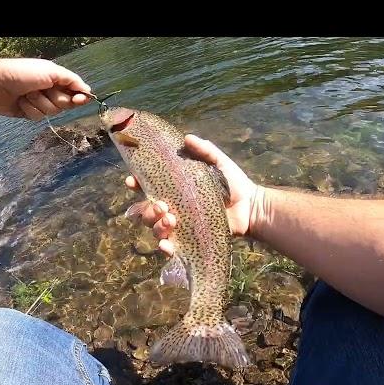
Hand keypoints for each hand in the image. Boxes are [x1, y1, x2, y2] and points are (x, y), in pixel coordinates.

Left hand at [0, 58, 92, 120]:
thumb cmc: (20, 73)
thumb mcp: (50, 71)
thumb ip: (71, 80)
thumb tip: (87, 90)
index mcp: (55, 78)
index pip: (75, 90)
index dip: (79, 97)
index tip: (80, 99)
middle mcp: (49, 90)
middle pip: (65, 104)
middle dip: (53, 99)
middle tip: (41, 89)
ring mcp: (39, 102)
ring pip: (51, 112)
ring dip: (39, 104)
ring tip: (26, 94)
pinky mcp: (28, 112)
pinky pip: (38, 118)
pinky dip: (29, 110)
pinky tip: (20, 102)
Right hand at [125, 134, 260, 255]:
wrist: (251, 207)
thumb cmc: (234, 183)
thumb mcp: (219, 163)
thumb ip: (205, 150)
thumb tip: (187, 137)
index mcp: (175, 189)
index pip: (147, 186)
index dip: (135, 184)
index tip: (132, 180)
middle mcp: (173, 207)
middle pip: (146, 211)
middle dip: (147, 210)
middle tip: (163, 206)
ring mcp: (179, 225)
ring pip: (155, 229)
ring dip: (157, 225)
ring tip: (171, 220)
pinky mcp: (188, 241)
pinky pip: (170, 247)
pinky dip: (164, 247)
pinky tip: (167, 245)